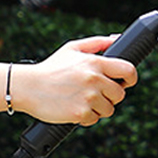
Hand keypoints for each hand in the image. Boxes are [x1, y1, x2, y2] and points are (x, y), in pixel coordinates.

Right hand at [11, 36, 138, 125]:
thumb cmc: (51, 68)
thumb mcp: (73, 48)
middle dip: (112, 95)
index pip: (128, 70)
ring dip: (100, 107)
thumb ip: (98, 43)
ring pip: (109, 109)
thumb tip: (117, 38)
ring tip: (85, 101)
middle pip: (120, 93)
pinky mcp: (80, 113)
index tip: (126, 81)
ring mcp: (88, 97)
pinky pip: (94, 119)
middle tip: (99, 93)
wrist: (27, 86)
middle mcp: (95, 79)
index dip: (130, 78)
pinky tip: (76, 109)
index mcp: (96, 62)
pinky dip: (87, 117)